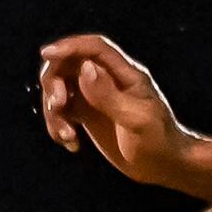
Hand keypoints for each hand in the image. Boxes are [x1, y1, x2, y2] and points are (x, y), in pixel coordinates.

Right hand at [34, 34, 196, 188]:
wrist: (164, 166)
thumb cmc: (158, 141)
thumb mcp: (135, 119)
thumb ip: (108, 95)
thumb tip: (85, 69)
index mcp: (124, 74)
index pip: (94, 49)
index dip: (70, 46)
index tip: (47, 54)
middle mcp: (108, 81)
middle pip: (69, 65)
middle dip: (55, 82)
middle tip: (58, 106)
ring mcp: (96, 98)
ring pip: (61, 90)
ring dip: (54, 111)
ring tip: (67, 136)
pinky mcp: (89, 116)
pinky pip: (63, 112)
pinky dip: (58, 126)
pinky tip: (72, 145)